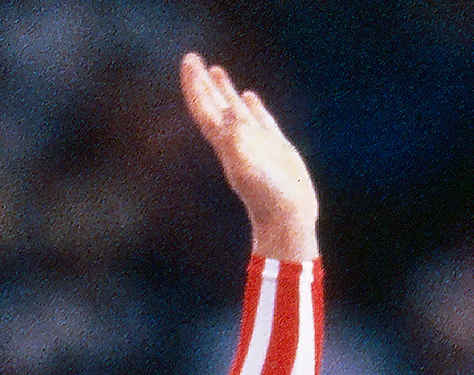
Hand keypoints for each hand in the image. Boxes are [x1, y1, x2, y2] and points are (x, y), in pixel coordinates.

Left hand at [180, 53, 318, 262]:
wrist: (286, 219)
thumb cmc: (268, 197)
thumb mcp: (250, 166)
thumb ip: (237, 139)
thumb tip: (228, 111)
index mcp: (226, 144)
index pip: (205, 109)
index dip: (195, 86)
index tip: (188, 62)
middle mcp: (235, 141)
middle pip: (213, 106)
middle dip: (202, 83)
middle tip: (192, 57)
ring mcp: (254, 144)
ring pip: (234, 110)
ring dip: (223, 90)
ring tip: (215, 69)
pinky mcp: (274, 148)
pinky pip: (258, 120)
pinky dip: (251, 106)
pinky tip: (248, 96)